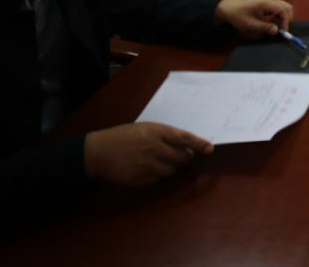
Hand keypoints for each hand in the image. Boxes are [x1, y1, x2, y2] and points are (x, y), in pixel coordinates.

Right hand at [83, 122, 212, 186]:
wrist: (98, 152)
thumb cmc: (123, 137)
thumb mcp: (144, 129)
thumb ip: (164, 136)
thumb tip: (186, 146)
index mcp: (156, 132)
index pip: (183, 138)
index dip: (198, 143)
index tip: (210, 148)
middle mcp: (154, 148)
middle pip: (182, 157)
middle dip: (185, 157)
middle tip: (182, 155)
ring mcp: (148, 165)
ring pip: (171, 170)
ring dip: (170, 167)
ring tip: (156, 160)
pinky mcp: (142, 179)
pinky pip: (157, 179)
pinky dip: (156, 175)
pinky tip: (145, 168)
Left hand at [214, 0, 293, 38]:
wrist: (228, 8)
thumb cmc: (239, 16)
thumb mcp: (251, 24)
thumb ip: (265, 27)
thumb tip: (277, 31)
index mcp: (267, 3)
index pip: (284, 10)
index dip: (285, 22)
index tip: (282, 32)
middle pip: (287, 7)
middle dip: (287, 19)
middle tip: (280, 30)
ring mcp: (269, 0)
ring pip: (284, 7)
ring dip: (283, 17)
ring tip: (275, 26)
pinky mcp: (267, 2)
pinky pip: (278, 8)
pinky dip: (279, 15)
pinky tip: (271, 21)